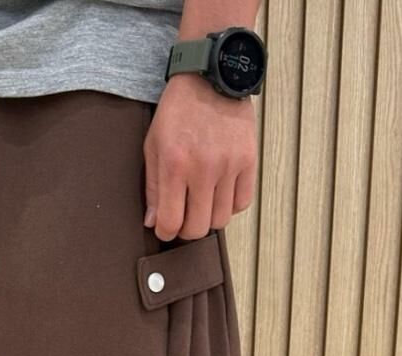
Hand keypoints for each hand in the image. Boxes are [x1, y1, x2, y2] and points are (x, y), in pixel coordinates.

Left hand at [143, 73, 256, 240]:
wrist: (211, 77)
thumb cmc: (177, 112)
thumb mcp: (153, 145)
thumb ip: (152, 187)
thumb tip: (153, 222)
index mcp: (175, 165)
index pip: (172, 222)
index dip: (165, 232)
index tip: (164, 227)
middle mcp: (204, 169)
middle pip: (198, 228)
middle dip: (187, 229)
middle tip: (183, 217)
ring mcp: (229, 166)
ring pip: (221, 220)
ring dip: (208, 218)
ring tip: (201, 203)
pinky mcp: (249, 160)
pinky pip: (241, 203)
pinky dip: (229, 205)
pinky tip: (219, 193)